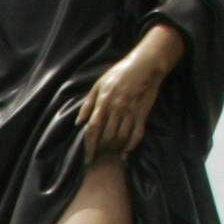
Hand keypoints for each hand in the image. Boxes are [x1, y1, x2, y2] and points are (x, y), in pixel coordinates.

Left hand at [76, 28, 180, 161]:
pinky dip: (131, 146)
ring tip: (110, 155)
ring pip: (121, 137)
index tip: (88, 158)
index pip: (93, 129)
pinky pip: (137, 134)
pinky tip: (126, 152)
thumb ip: (87, 104)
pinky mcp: (142, 113)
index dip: (89, 146)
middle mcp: (116, 108)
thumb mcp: (98, 85)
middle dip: (102, 150)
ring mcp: (130, 111)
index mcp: (103, 101)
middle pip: (106, 136)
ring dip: (114, 149)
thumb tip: (78, 123)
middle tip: (99, 157)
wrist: (145, 66)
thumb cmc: (119, 74)